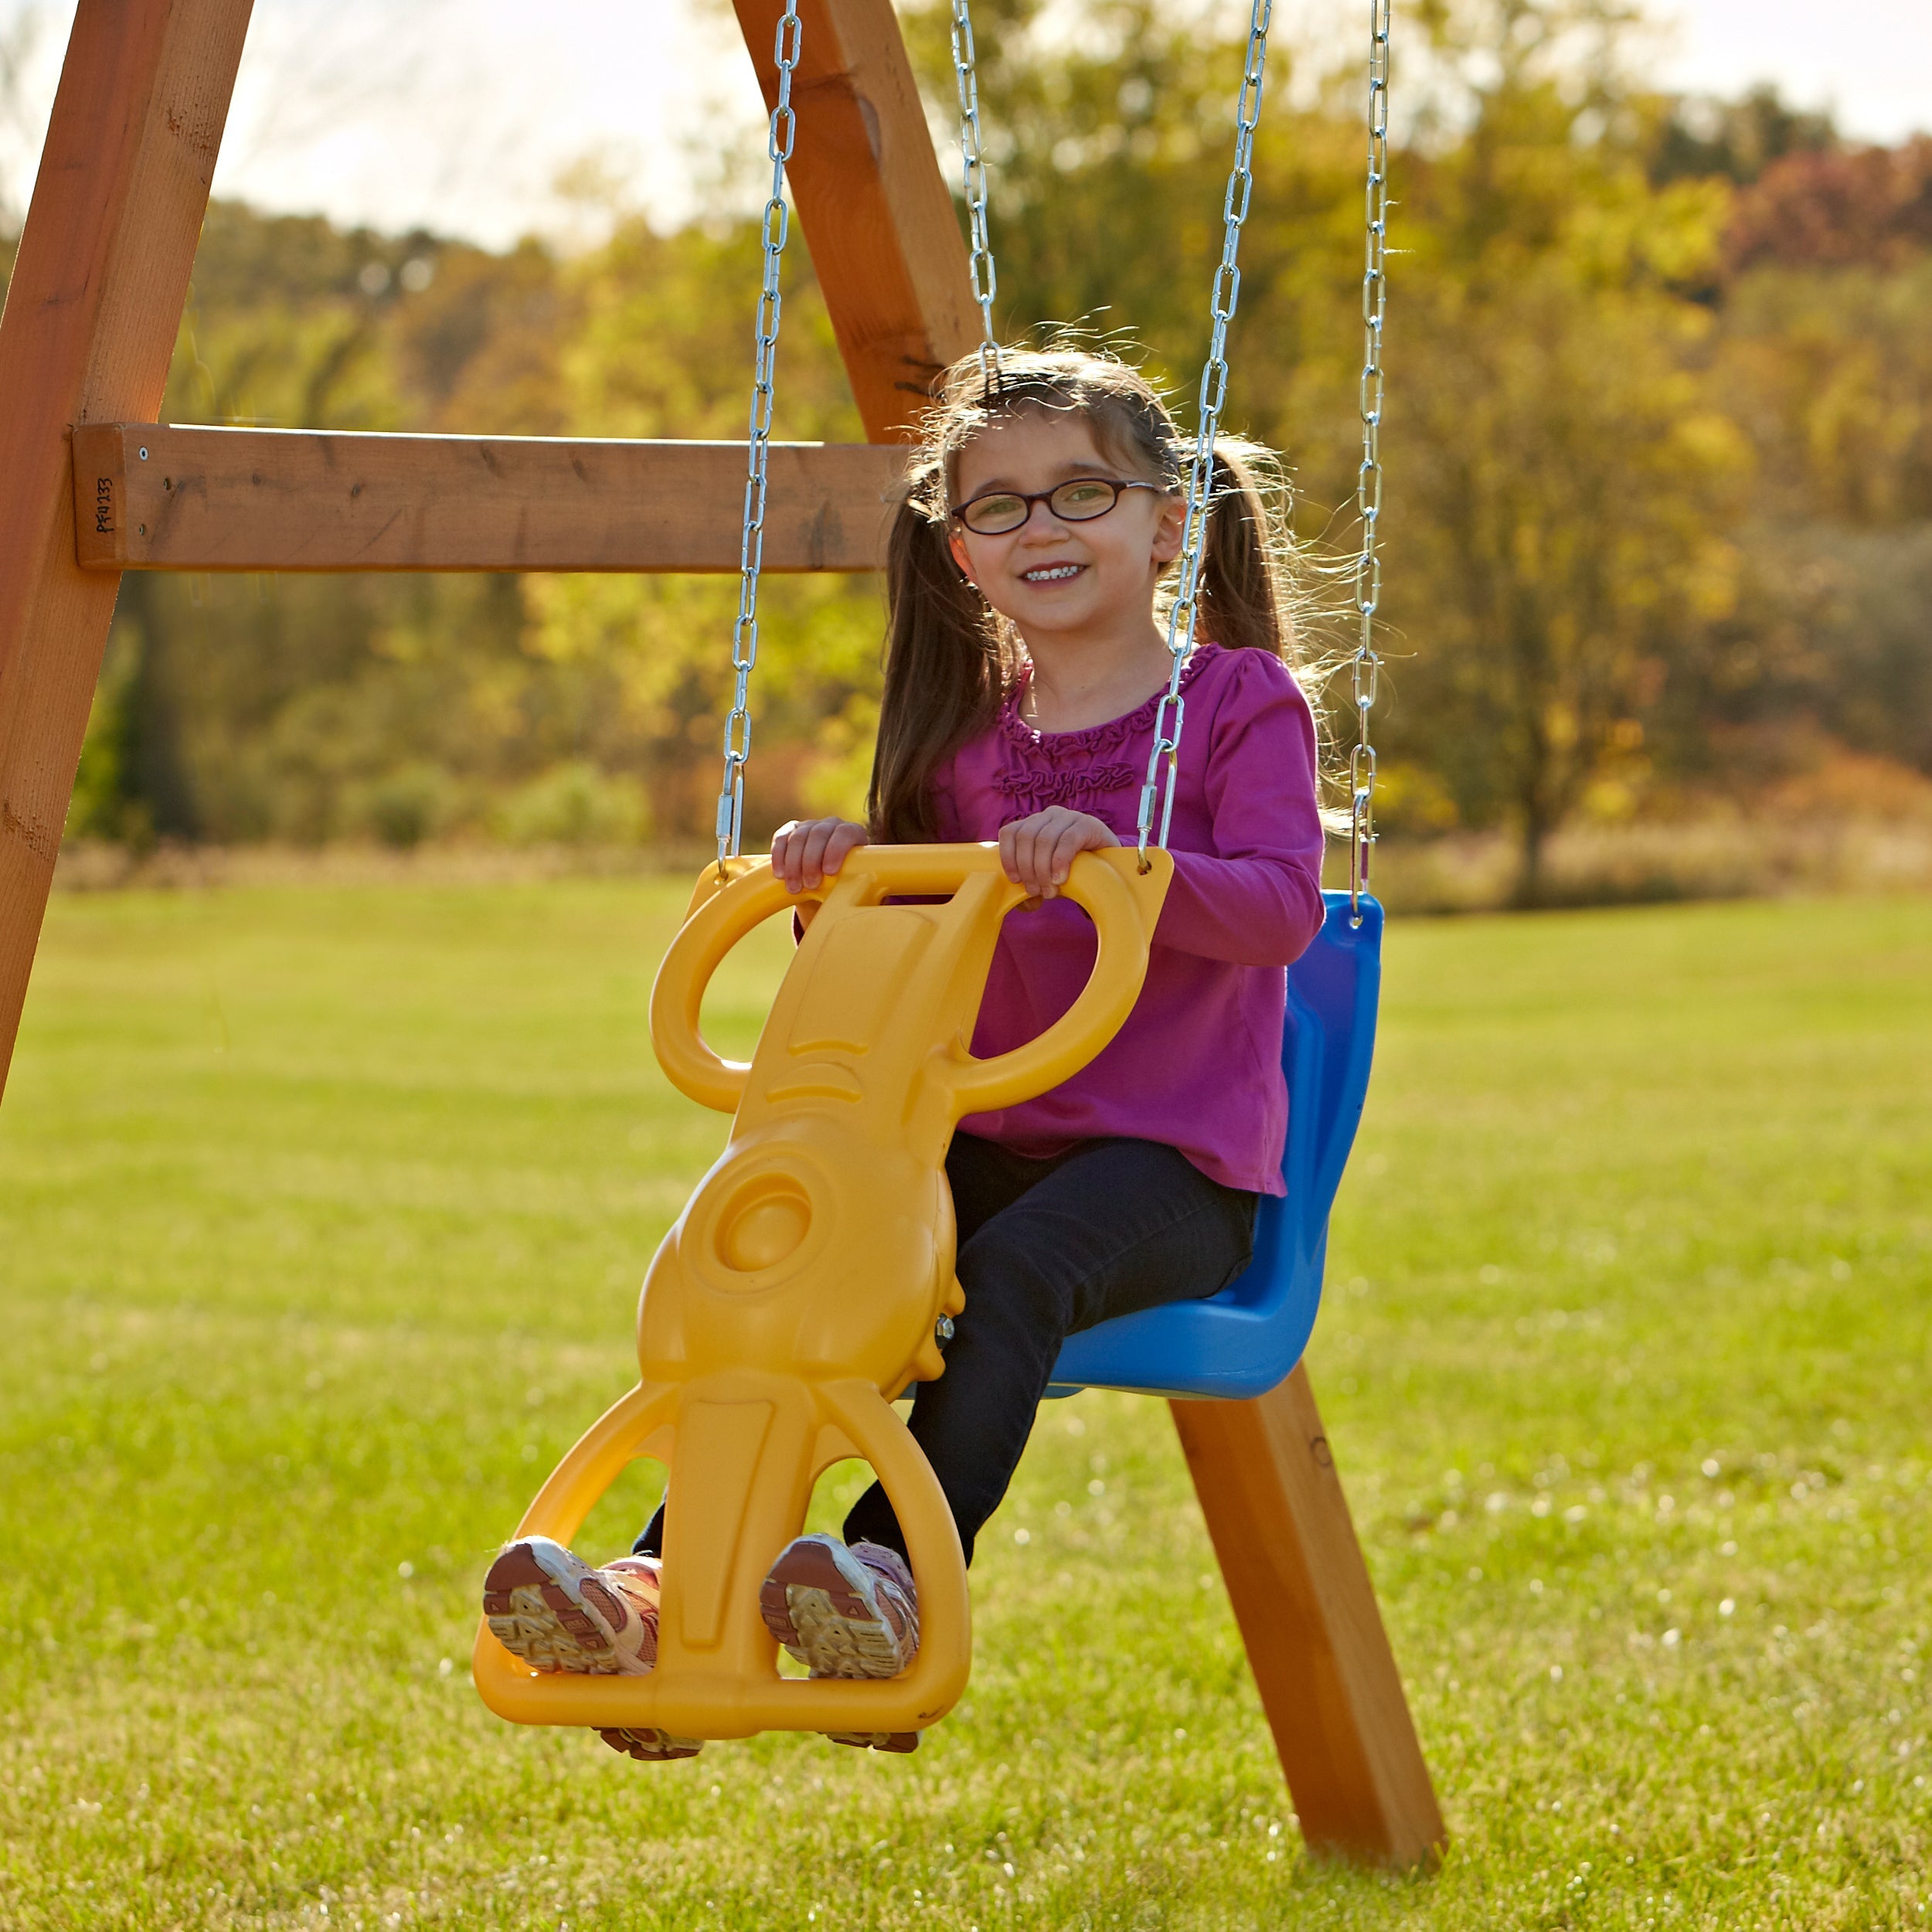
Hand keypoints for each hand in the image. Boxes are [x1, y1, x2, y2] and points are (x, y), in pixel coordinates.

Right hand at [771, 817, 868, 893]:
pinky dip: (779, 857)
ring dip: (794, 864)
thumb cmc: (845, 881)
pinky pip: (782, 839)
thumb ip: (855, 884)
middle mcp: (831, 825)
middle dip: (811, 861)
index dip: (836, 850)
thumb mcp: (854, 881)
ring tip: (794, 887)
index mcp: (852, 833)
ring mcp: (810, 826)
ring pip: (798, 838)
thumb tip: (852, 898)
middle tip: (810, 885)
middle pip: (818, 835)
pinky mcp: (790, 830)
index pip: (845, 833)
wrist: (828, 876)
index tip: (829, 872)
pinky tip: (780, 874)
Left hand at [998, 808, 1119, 899]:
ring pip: (1044, 840)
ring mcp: (1068, 817)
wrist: (1110, 866)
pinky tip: (1061, 879)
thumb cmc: (1073, 872)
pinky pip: (1067, 840)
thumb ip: (1034, 887)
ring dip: (1043, 870)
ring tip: (1050, 891)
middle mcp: (1049, 815)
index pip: (1010, 832)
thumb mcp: (1048, 877)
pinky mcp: (1087, 824)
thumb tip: (1026, 902)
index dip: (1008, 857)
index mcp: (1034, 824)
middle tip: (1036, 892)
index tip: (1015, 880)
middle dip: (1028, 869)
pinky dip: (1060, 861)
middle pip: (1026, 837)